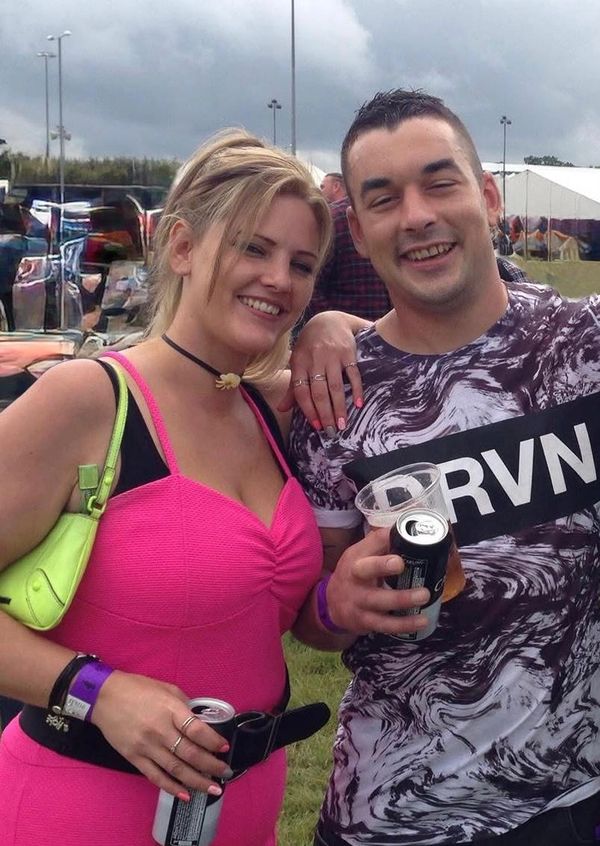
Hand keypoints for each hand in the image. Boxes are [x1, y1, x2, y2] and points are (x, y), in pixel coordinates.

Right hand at [92, 672, 230, 798]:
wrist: (104, 697)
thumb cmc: (138, 688)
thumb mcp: (167, 689)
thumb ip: (184, 706)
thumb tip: (200, 723)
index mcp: (170, 709)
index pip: (196, 730)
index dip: (213, 741)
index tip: (224, 748)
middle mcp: (159, 730)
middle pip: (189, 753)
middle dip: (211, 766)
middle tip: (225, 773)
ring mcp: (146, 746)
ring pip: (175, 769)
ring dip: (197, 781)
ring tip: (212, 789)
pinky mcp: (134, 758)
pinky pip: (155, 776)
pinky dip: (171, 788)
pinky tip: (185, 794)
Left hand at [278, 311, 364, 431]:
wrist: (329, 320)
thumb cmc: (310, 346)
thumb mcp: (297, 362)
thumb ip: (292, 387)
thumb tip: (281, 409)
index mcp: (298, 363)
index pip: (302, 392)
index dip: (309, 411)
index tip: (316, 427)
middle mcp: (314, 360)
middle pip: (319, 392)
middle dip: (325, 414)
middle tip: (332, 431)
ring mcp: (331, 356)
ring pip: (335, 386)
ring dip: (339, 407)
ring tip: (343, 424)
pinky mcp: (348, 352)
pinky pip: (353, 374)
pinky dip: (356, 390)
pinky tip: (358, 404)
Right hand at [326, 528, 429, 635]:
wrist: (331, 603)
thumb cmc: (354, 572)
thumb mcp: (361, 553)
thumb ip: (380, 541)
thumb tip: (407, 527)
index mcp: (356, 561)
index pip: (367, 556)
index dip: (381, 559)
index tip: (399, 561)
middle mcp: (355, 582)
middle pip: (369, 579)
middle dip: (391, 579)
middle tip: (421, 588)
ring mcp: (358, 604)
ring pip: (380, 605)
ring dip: (404, 602)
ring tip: (425, 599)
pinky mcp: (364, 622)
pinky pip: (385, 625)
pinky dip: (404, 625)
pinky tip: (422, 621)